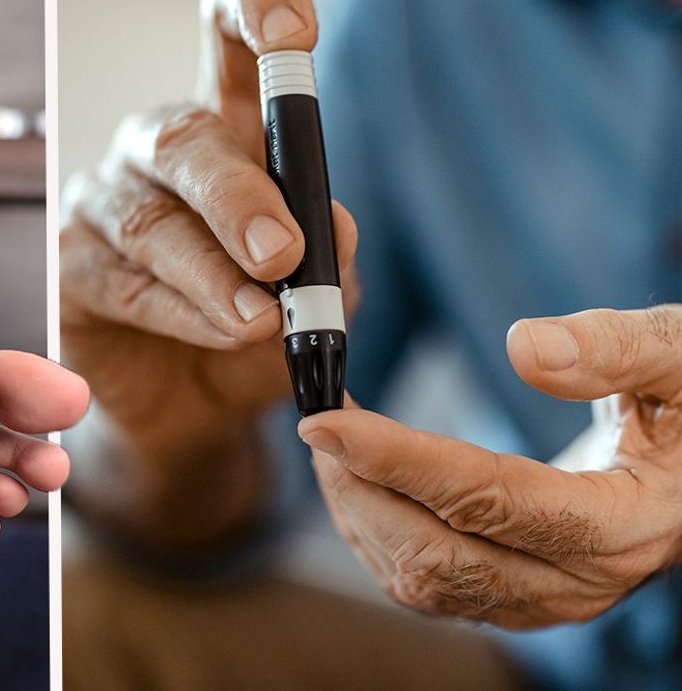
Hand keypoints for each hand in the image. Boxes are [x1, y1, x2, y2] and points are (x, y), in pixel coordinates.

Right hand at [61, 0, 354, 447]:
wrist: (197, 412)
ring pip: (149, 221)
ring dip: (211, 271)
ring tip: (259, 316)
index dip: (252, 18)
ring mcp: (102, 205)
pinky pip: (121, 282)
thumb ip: (328, 256)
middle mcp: (156, 156)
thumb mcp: (314, 293)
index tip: (297, 33)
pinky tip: (222, 333)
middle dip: (237, 194)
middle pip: (183, 139)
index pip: (229, 48)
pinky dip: (180, 311)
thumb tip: (331, 227)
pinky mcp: (68, 267)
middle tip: (281, 252)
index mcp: (226, 131)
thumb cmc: (254, 329)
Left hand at [300, 305, 681, 627]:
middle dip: (361, 488)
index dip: (399, 460)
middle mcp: (581, 578)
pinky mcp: (518, 596)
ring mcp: (546, 598)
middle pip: (438, 555)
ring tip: (331, 445)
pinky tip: (358, 483)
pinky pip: (429, 586)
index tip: (327, 421)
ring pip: (423, 580)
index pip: (488, 498)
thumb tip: (524, 347)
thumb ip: (618, 350)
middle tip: (319, 422)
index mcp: (626, 521)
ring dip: (360, 514)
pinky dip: (378, 536)